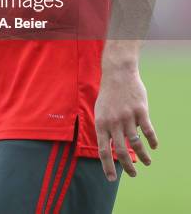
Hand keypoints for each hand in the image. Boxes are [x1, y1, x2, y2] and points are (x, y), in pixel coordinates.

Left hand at [95, 67, 157, 181]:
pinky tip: (154, 146)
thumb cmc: (108, 95)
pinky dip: (152, 141)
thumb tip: (109, 149)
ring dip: (143, 156)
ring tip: (147, 163)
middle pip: (121, 151)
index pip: (103, 150)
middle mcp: (114, 122)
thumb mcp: (100, 111)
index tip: (111, 179)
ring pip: (137, 143)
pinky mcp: (140, 111)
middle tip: (133, 175)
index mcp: (101, 123)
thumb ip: (104, 129)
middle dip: (127, 167)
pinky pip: (148, 131)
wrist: (118, 74)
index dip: (107, 166)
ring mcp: (128, 117)